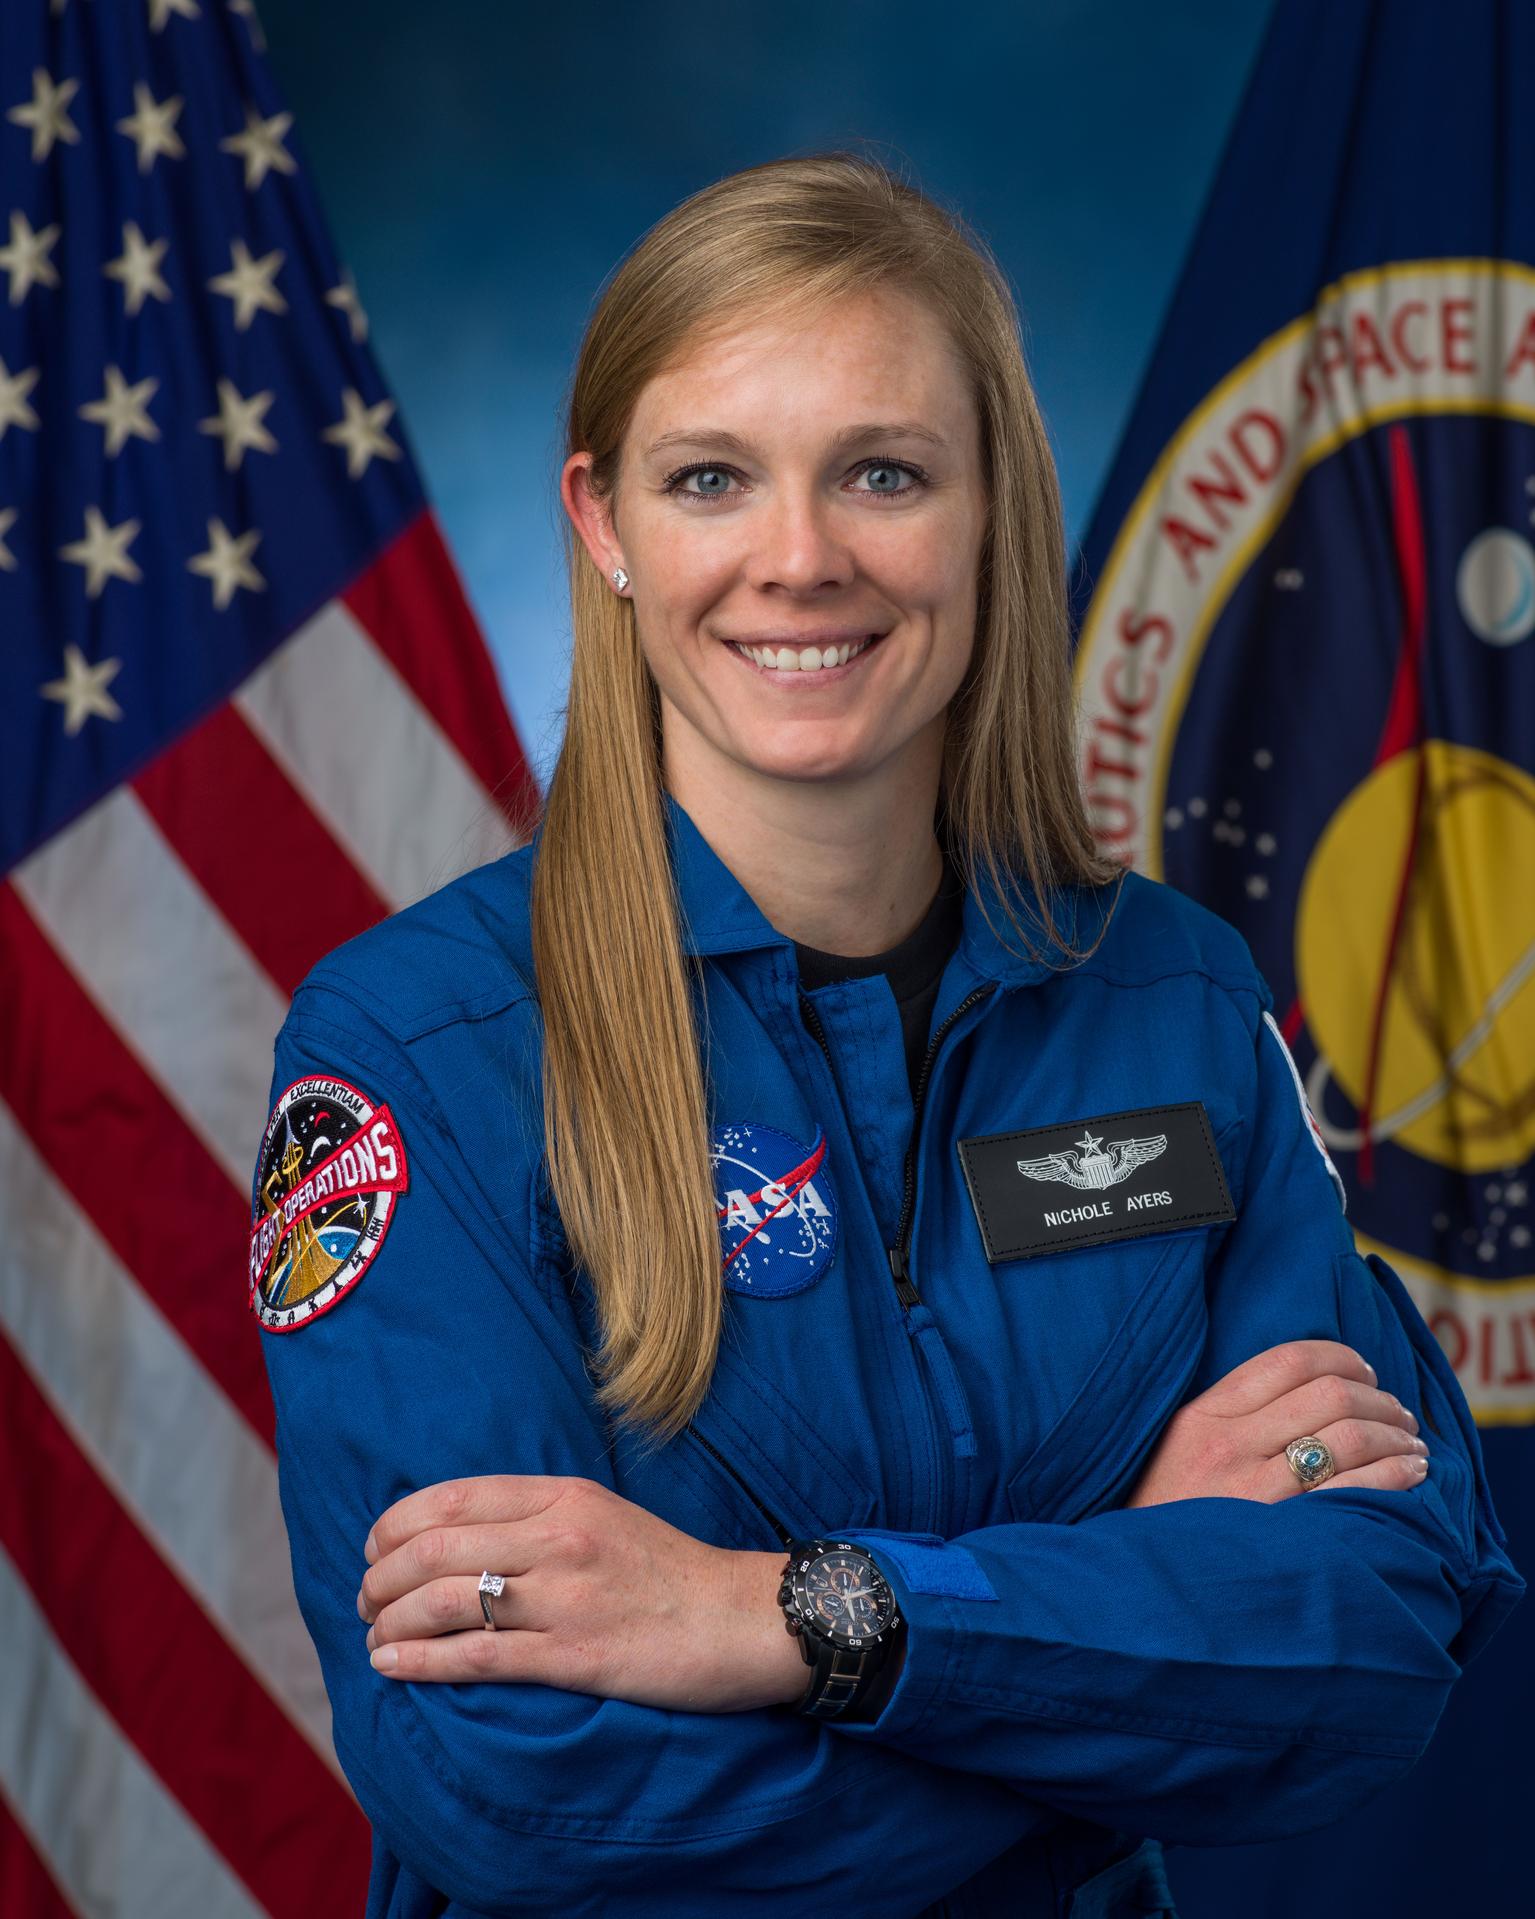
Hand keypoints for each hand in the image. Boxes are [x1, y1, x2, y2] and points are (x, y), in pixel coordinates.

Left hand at [355, 1473, 807, 1710]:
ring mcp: (565, 1597)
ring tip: (372, 1637)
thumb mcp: (605, 1516)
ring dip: (389, 1620)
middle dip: (380, 1576)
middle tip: (364, 1598)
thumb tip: (461, 1533)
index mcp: (565, 1497)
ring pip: (444, 1600)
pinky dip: (419, 1661)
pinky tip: (390, 1666)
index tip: (373, 1547)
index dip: (396, 1523)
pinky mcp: (573, 1656)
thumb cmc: (670, 1571)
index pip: (454, 1497)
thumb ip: (540, 1517)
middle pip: (435, 1547)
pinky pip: (475, 1656)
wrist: (742, 1619)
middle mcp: (560, 1537)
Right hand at [1124, 1339, 1428, 1507]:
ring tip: (1411, 1444)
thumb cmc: (1164, 1516)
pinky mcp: (1282, 1535)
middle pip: (1329, 1394)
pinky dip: (1396, 1474)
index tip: (1364, 1371)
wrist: (1137, 1585)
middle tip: (1398, 1413)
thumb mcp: (1176, 1448)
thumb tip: (1306, 1390)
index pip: (1288, 1361)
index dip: (1340, 1357)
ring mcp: (1254, 1490)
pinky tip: (1410, 1473)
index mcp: (1203, 1415)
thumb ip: (1229, 1417)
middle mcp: (1228, 1445)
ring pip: (1350, 1437)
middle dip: (1379, 1398)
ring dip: (1395, 1435)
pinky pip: (1357, 1490)